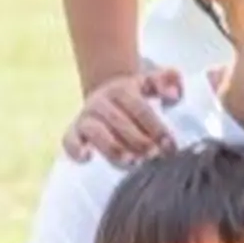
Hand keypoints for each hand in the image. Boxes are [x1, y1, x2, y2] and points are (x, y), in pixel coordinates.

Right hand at [62, 65, 182, 163]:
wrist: (108, 95)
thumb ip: (169, 81)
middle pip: (118, 121)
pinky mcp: (73, 132)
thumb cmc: (138, 93)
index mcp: (121, 88)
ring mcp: (86, 117)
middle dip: (138, 141)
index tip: (170, 145)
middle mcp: (100, 101)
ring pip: (95, 131)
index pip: (139, 108)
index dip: (156, 127)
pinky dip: (76, 149)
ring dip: (113, 147)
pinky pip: (69, 140)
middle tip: (154, 156)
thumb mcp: (155, 82)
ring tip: (131, 161)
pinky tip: (88, 158)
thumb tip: (173, 95)